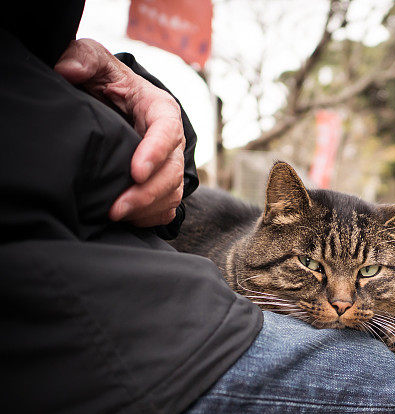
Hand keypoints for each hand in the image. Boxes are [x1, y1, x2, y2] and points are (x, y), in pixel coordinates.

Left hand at [55, 39, 184, 226]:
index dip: (155, 153)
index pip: (167, 131)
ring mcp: (171, 164)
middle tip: (117, 208)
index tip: (135, 172)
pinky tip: (128, 218)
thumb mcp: (97, 63)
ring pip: (172, 193)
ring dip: (147, 208)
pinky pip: (167, 208)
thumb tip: (67, 69)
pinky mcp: (165, 184)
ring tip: (116, 216)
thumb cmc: (109, 83)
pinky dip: (150, 217)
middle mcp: (173, 140)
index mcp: (161, 109)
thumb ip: (84, 59)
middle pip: (172, 171)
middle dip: (147, 192)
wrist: (116, 105)